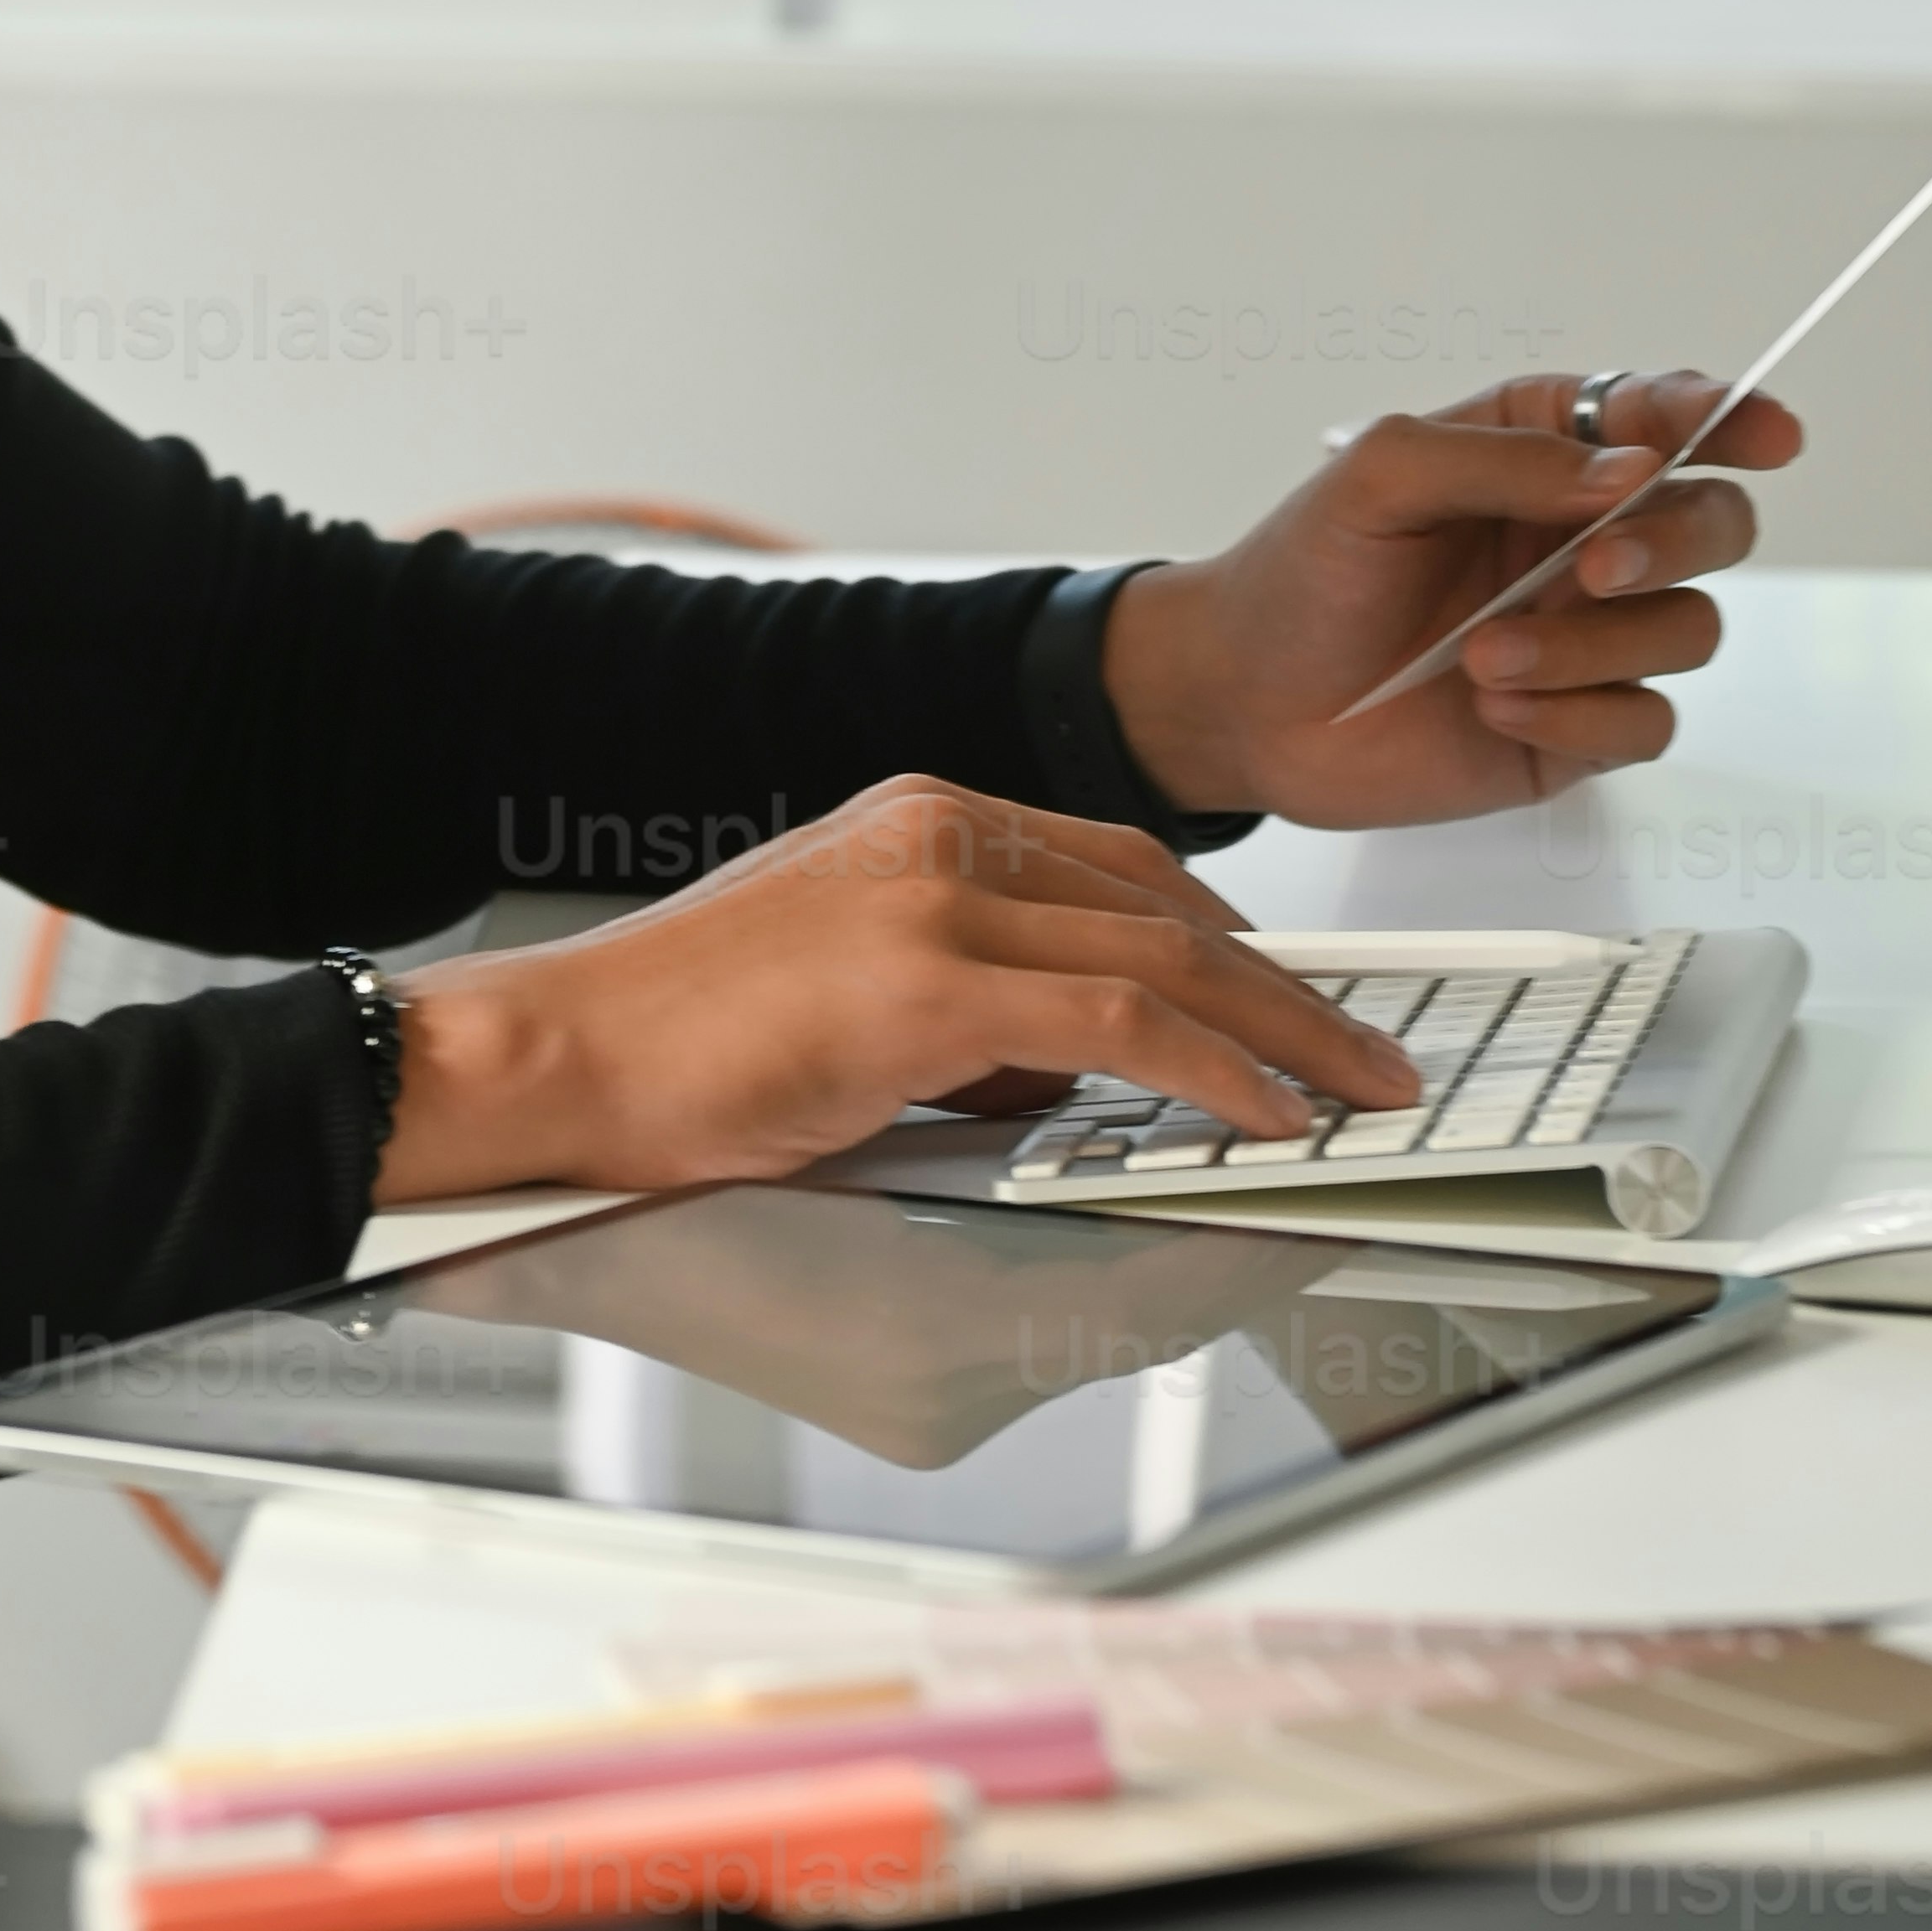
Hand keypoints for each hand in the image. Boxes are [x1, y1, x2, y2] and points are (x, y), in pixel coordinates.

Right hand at [370, 776, 1422, 1207]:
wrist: (563, 1055)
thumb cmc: (679, 1043)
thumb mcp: (848, 995)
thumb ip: (966, 1009)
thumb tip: (1063, 1074)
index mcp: (918, 817)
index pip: (1118, 866)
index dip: (1228, 939)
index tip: (1294, 997)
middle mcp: (938, 831)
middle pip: (1167, 903)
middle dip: (1287, 987)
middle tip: (1368, 1050)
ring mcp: (935, 896)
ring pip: (1168, 956)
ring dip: (1285, 1031)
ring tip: (1357, 1088)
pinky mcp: (929, 980)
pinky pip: (1122, 1024)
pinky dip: (1217, 1070)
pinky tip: (1269, 1113)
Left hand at [1094, 365, 1803, 830]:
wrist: (1246, 700)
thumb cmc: (1304, 574)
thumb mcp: (1381, 476)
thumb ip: (1506, 459)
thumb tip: (1631, 469)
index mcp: (1543, 455)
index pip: (1665, 419)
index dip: (1728, 418)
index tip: (1763, 433)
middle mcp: (1581, 539)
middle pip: (1713, 523)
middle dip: (1673, 540)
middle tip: (1591, 566)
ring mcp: (1589, 636)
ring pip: (1687, 630)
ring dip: (1591, 645)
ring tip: (1483, 658)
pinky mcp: (1579, 727)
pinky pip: (1644, 722)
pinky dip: (1577, 717)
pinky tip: (1494, 711)